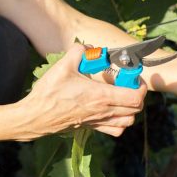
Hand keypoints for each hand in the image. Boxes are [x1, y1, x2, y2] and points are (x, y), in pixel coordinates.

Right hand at [17, 44, 147, 138]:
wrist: (35, 117)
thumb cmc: (49, 93)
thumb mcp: (63, 66)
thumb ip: (78, 51)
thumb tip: (88, 47)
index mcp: (101, 96)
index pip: (135, 97)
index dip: (141, 86)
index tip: (135, 77)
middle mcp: (104, 111)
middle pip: (136, 109)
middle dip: (137, 94)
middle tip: (128, 83)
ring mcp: (98, 122)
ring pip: (128, 121)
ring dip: (131, 109)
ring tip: (122, 96)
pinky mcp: (91, 127)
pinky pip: (116, 129)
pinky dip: (121, 122)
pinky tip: (113, 110)